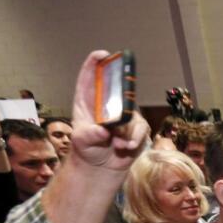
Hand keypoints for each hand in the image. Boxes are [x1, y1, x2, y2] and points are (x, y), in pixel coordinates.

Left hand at [68, 50, 149, 172]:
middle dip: (122, 89)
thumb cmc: (88, 150)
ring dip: (126, 131)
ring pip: (131, 113)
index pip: (90, 76)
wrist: (102, 167)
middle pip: (117, 87)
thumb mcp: (82, 142)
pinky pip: (141, 128)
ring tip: (116, 144)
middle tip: (123, 99)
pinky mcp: (136, 127)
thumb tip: (102, 131)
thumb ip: (89, 135)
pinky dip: (134, 139)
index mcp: (88, 101)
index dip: (95, 63)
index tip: (103, 55)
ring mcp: (123, 114)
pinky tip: (125, 147)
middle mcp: (107, 104)